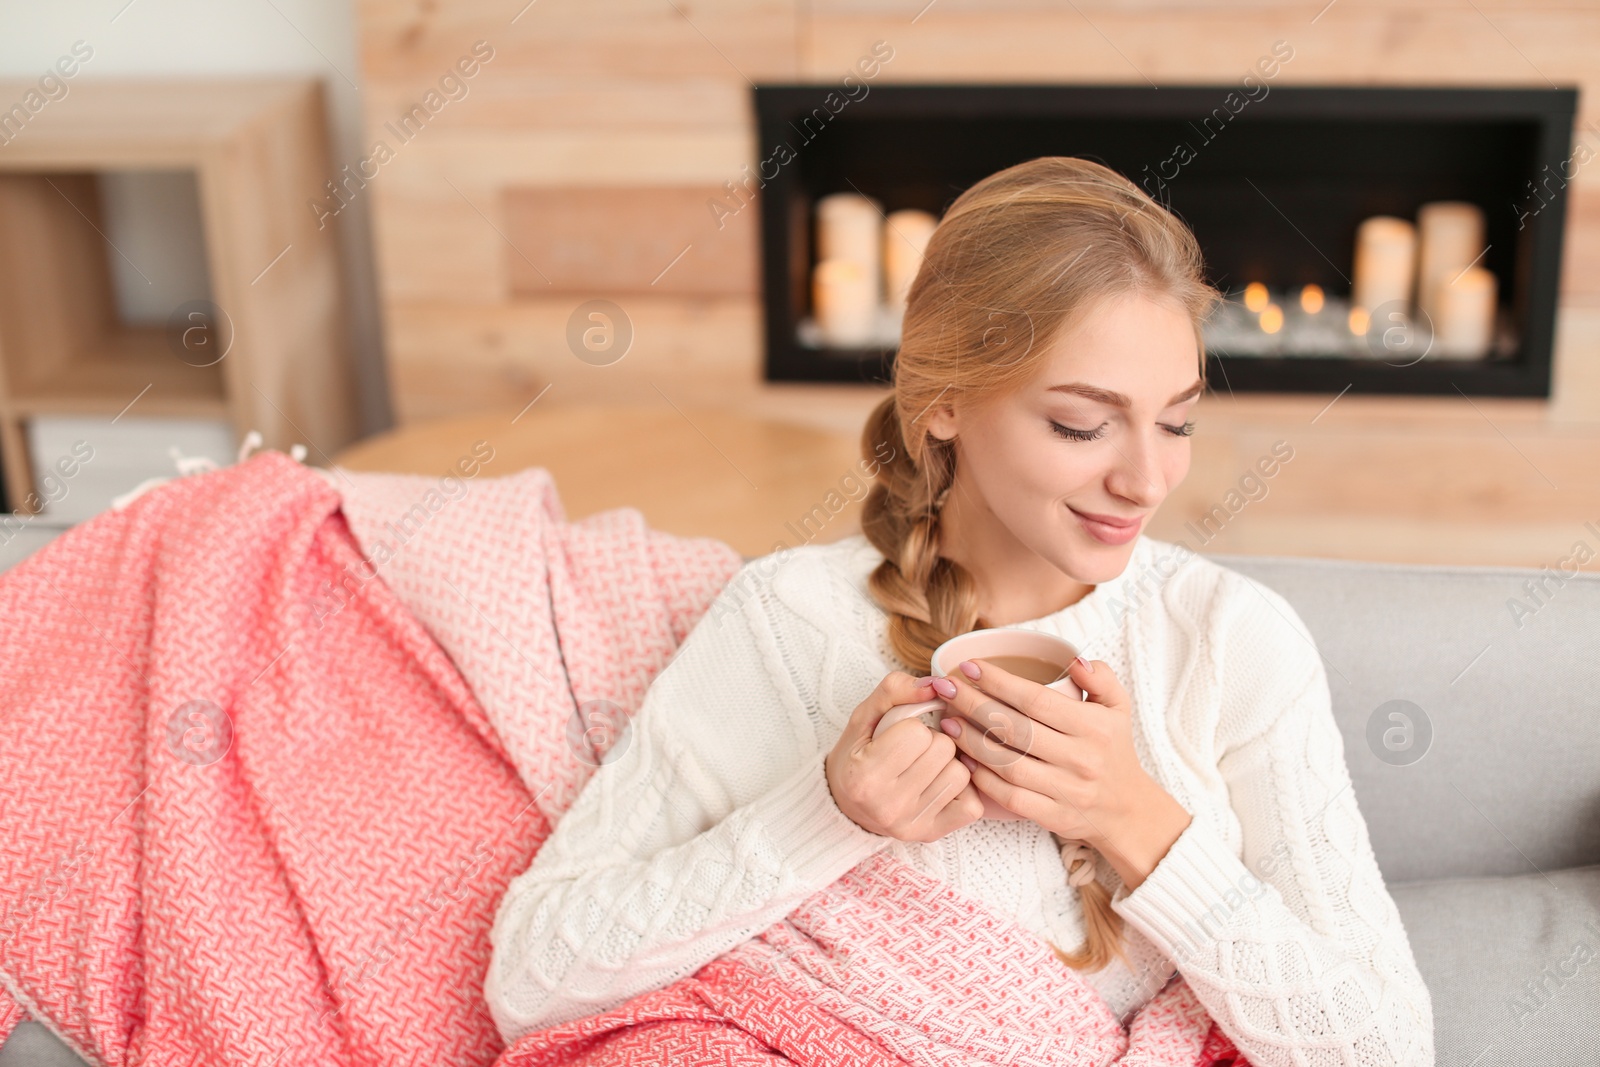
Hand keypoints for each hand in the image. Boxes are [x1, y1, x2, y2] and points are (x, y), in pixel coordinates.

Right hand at [826, 671, 986, 842]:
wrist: (844, 806)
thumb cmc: (856, 757)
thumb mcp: (863, 718)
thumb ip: (894, 691)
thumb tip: (937, 684)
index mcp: (865, 776)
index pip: (918, 732)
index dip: (912, 726)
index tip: (899, 735)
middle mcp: (888, 806)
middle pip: (944, 750)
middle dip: (933, 741)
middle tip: (913, 750)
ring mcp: (913, 824)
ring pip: (962, 774)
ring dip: (948, 764)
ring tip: (926, 767)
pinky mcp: (932, 834)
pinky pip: (973, 805)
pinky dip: (962, 790)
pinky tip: (940, 785)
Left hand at [936, 656, 1191, 889]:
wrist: (1127, 810)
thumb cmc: (1113, 751)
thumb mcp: (1119, 708)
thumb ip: (1101, 678)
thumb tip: (1074, 661)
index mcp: (1094, 727)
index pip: (1036, 700)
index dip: (998, 682)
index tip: (969, 667)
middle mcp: (1080, 758)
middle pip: (1014, 729)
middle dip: (973, 705)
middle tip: (945, 688)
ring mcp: (1067, 789)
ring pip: (1007, 763)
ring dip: (971, 741)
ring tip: (948, 721)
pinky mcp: (1054, 815)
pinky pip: (1010, 796)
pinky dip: (983, 778)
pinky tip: (964, 760)